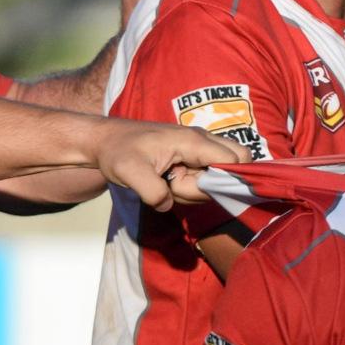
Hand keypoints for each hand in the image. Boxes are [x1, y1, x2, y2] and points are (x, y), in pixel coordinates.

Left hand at [94, 119, 244, 209]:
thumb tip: (168, 204)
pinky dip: (191, 188)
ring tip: (168, 182)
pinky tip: (170, 182)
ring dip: (197, 190)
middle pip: (235, 167)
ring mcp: (199, 150)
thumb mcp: (128, 172)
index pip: (237, 159)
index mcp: (193, 141)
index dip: (226, 180)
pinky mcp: (193, 159)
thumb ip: (152, 191)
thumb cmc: (118, 152)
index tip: (198, 188)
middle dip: (214, 186)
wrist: (107, 142)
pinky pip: (207, 180)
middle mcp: (203, 142)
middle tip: (180, 185)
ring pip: (219, 178)